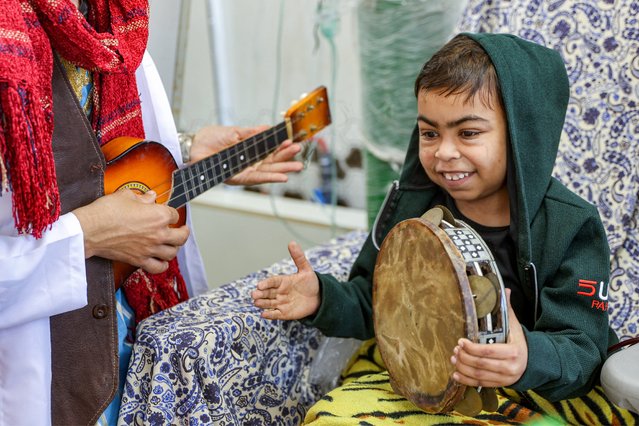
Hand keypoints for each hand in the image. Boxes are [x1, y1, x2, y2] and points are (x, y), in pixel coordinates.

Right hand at [73, 189, 189, 273]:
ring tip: (172, 244)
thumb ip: (143, 197)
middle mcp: (158, 234)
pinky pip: (158, 267)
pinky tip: (161, 261)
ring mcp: (150, 249)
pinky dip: (162, 265)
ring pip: (172, 253)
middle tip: (182, 230)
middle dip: (183, 232)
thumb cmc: (106, 211)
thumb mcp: (126, 196)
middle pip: (181, 237)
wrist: (89, 229)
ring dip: (174, 248)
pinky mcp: (139, 260)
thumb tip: (151, 196)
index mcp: (159, 216)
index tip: (167, 212)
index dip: (171, 212)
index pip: (174, 215)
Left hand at [189, 125, 302, 185]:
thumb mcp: (235, 132)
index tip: (293, 141)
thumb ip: (252, 133)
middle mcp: (249, 161)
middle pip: (272, 160)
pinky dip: (270, 178)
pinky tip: (283, 177)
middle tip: (300, 152)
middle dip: (286, 157)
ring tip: (297, 166)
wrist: (194, 146)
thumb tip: (267, 128)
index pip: (269, 149)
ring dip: (283, 168)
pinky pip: (257, 179)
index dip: (281, 146)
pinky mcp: (238, 177)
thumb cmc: (211, 138)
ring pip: (268, 171)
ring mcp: (244, 170)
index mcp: (249, 149)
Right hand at [251, 241, 320, 319]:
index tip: (260, 285)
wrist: (318, 297)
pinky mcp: (284, 313)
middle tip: (254, 295)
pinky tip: (264, 314)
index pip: (272, 282)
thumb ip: (298, 257)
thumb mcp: (306, 269)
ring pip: (268, 303)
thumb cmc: (310, 282)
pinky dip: (269, 315)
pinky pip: (275, 314)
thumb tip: (291, 242)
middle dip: (260, 294)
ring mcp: (281, 303)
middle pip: (267, 293)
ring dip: (262, 303)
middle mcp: (279, 292)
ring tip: (256, 303)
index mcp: (283, 281)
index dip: (266, 283)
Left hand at [450, 289, 527, 387]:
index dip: (472, 348)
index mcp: (513, 352)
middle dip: (464, 357)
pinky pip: (480, 384)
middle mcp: (510, 368)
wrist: (533, 362)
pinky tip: (456, 374)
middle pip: (480, 364)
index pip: (488, 351)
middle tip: (455, 348)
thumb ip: (507, 309)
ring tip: (454, 358)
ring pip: (478, 376)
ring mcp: (505, 379)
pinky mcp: (500, 385)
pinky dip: (466, 381)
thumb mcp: (514, 326)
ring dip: (462, 367)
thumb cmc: (519, 342)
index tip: (461, 341)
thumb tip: (505, 289)